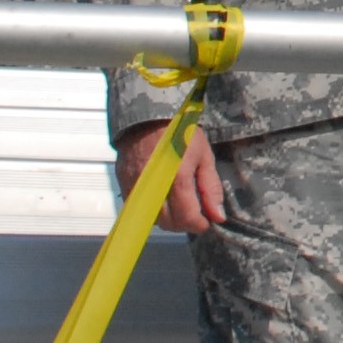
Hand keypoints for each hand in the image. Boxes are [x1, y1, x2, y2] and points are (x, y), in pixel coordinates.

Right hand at [116, 117, 226, 233]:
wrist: (148, 117)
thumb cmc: (180, 133)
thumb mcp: (204, 156)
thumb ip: (210, 188)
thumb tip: (218, 215)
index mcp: (177, 178)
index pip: (187, 217)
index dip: (200, 224)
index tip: (207, 222)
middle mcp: (153, 187)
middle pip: (168, 223)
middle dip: (184, 223)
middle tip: (195, 213)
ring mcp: (135, 188)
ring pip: (152, 219)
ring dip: (168, 219)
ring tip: (179, 205)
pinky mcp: (124, 185)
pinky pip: (137, 209)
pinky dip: (152, 210)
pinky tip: (162, 198)